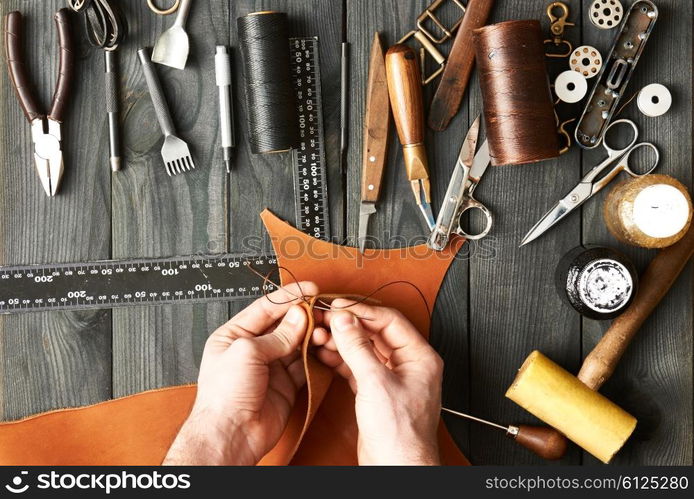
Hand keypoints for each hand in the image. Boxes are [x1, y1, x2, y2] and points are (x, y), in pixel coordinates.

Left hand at [164, 282, 318, 464]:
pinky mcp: (285, 385)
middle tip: (321, 309)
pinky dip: (315, 356)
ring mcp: (270, 368)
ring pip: (296, 344)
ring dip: (311, 336)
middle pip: (283, 324)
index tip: (309, 289)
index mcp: (234, 336)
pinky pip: (304, 365)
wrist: (231, 434)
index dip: (288, 296)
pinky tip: (323, 348)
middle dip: (302, 316)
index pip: (265, 308)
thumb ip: (277, 335)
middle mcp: (252, 350)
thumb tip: (298, 317)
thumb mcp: (247, 352)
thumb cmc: (224, 396)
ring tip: (323, 329)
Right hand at [313, 300, 442, 464]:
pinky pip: (357, 366)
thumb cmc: (401, 434)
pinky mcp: (376, 392)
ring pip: (364, 349)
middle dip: (348, 325)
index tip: (338, 306)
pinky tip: (325, 353)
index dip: (361, 310)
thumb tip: (344, 320)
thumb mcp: (375, 383)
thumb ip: (357, 347)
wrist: (397, 468)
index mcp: (419, 356)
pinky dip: (340, 359)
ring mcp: (392, 378)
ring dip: (341, 341)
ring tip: (319, 335)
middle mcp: (408, 364)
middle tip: (324, 318)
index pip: (389, 320)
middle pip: (375, 333)